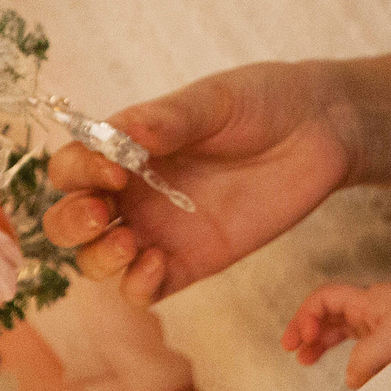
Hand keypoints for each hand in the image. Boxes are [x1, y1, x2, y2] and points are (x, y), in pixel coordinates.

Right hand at [42, 60, 355, 304]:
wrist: (321, 130)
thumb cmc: (263, 102)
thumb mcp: (215, 100)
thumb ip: (169, 119)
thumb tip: (124, 133)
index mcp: (127, 147)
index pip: (72, 167)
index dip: (77, 172)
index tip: (113, 167)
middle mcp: (134, 191)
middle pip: (69, 222)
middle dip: (69, 224)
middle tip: (99, 214)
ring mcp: (160, 229)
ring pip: (100, 261)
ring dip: (99, 260)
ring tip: (130, 244)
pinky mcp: (193, 261)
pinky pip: (147, 289)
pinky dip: (138, 287)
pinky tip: (157, 264)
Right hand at [283, 281, 390, 387]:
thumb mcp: (390, 341)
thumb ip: (364, 361)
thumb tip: (351, 380)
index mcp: (361, 300)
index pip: (323, 300)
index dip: (307, 316)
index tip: (306, 338)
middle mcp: (364, 307)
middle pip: (324, 313)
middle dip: (305, 329)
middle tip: (288, 348)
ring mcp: (374, 320)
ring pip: (338, 328)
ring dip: (319, 342)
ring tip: (304, 360)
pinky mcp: (385, 334)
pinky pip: (355, 341)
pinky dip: (344, 354)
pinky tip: (344, 372)